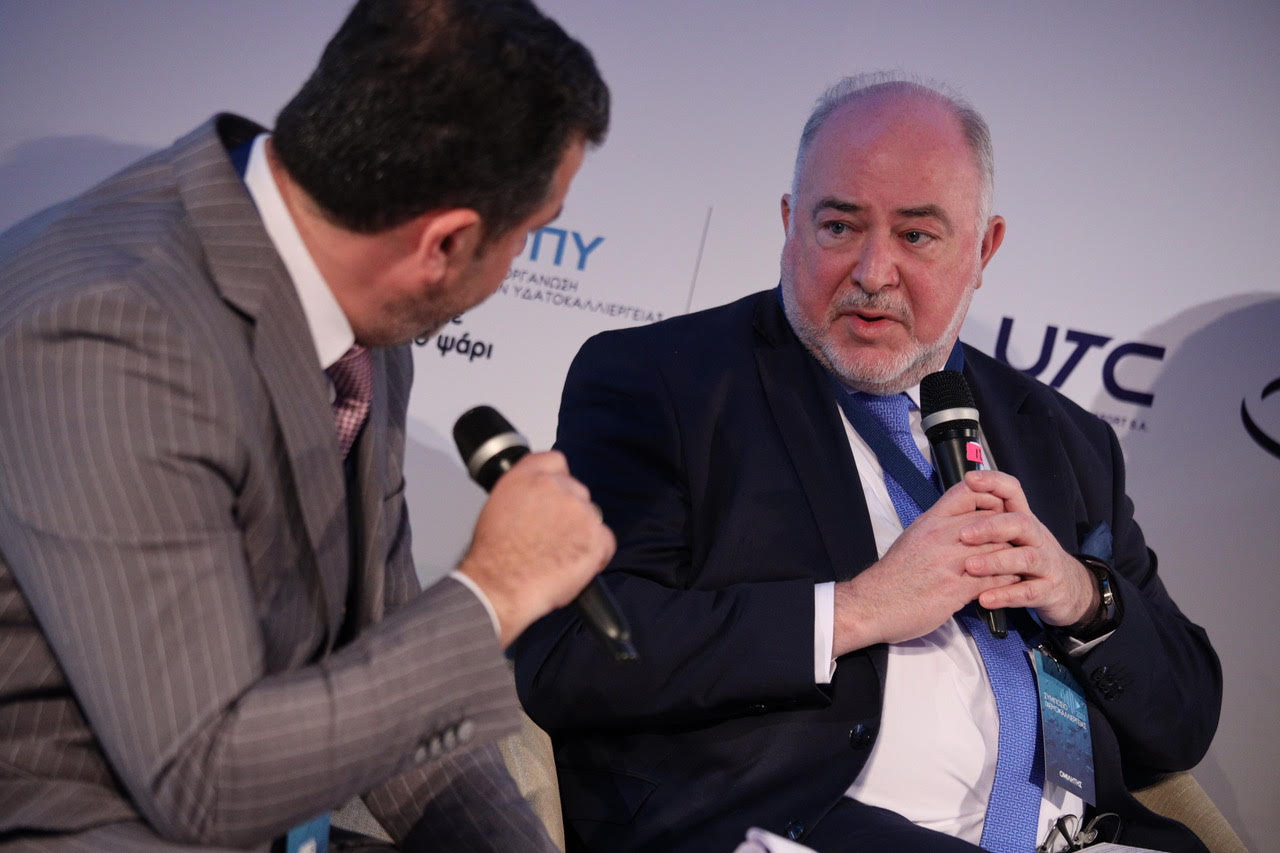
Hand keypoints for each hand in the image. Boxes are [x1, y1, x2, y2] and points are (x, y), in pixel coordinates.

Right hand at [458, 450, 615, 646]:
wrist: (500, 587)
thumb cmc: (493, 558)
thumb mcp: (497, 507)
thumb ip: (523, 493)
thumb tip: (537, 497)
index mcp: (528, 477)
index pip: (556, 462)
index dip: (558, 480)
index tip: (557, 494)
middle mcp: (555, 488)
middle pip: (576, 490)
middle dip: (569, 511)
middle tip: (553, 535)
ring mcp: (579, 511)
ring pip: (591, 515)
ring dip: (581, 532)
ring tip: (559, 554)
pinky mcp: (595, 537)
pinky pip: (606, 540)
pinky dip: (596, 553)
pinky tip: (574, 563)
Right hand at [832, 481, 1018, 654]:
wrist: (872, 604)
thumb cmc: (892, 576)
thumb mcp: (913, 538)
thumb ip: (937, 529)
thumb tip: (958, 524)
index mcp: (930, 521)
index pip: (968, 492)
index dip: (990, 497)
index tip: (998, 509)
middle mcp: (941, 536)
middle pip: (991, 520)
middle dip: (1008, 531)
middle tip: (1017, 541)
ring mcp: (950, 562)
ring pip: (998, 549)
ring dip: (1012, 557)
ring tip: (1018, 563)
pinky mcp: (956, 588)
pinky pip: (994, 579)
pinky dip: (1006, 581)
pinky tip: (1008, 584)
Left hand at [958, 469, 1098, 627]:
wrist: (1070, 589)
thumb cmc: (1029, 556)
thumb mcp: (1013, 535)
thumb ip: (989, 518)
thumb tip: (958, 496)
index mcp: (1023, 519)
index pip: (1012, 492)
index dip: (994, 482)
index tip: (970, 479)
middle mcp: (1037, 537)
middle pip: (1020, 523)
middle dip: (992, 527)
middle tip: (963, 535)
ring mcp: (1046, 564)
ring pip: (1026, 558)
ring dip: (996, 562)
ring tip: (970, 567)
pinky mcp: (1049, 591)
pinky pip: (1029, 593)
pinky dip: (1006, 595)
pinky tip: (984, 599)